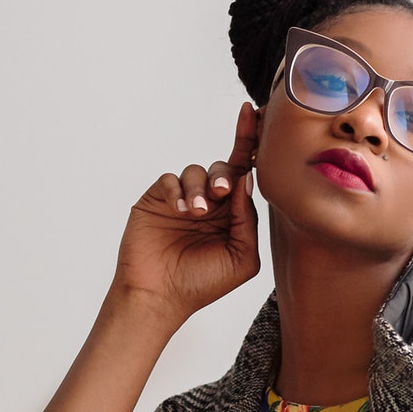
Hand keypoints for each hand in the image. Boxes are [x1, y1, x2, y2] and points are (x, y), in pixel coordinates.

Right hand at [112, 100, 261, 325]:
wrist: (161, 297)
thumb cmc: (203, 283)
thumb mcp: (242, 257)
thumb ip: (248, 219)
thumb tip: (247, 179)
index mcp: (232, 213)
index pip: (244, 172)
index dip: (250, 142)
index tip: (255, 114)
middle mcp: (209, 202)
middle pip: (222, 167)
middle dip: (224, 175)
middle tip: (221, 193)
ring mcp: (182, 199)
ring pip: (196, 170)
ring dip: (200, 188)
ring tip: (196, 213)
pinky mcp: (157, 199)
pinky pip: (170, 179)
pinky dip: (177, 190)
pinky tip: (180, 209)